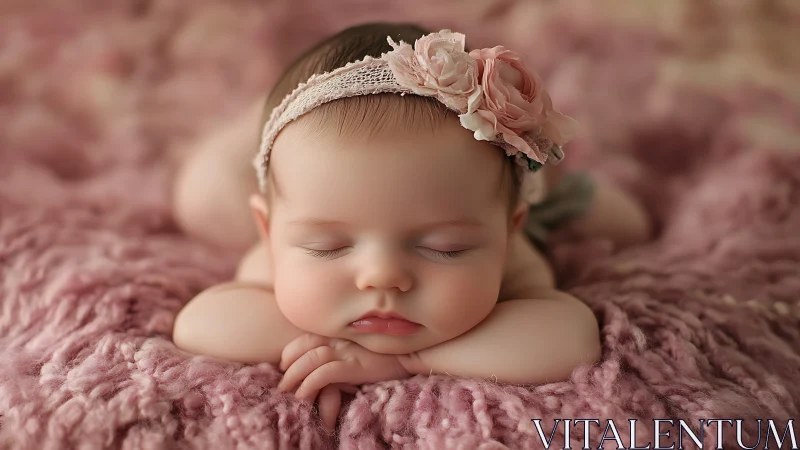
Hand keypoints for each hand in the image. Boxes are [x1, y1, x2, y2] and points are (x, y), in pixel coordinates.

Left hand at [278, 333, 409, 399]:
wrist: (411, 354)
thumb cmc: (386, 355)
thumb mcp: (359, 349)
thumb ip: (342, 353)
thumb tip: (325, 370)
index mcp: (340, 333)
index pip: (307, 337)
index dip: (291, 351)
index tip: (284, 364)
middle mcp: (340, 338)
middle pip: (304, 346)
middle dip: (287, 364)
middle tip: (282, 381)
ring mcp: (347, 350)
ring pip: (310, 359)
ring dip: (293, 376)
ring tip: (286, 391)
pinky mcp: (354, 365)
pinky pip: (324, 373)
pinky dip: (309, 383)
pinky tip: (303, 395)